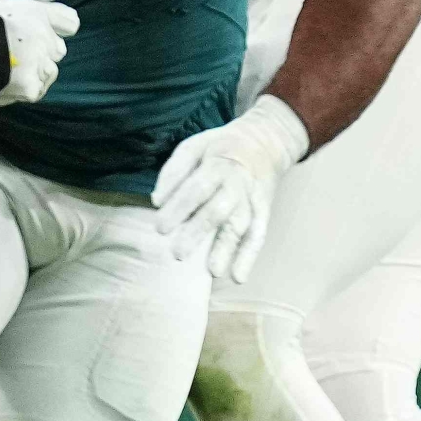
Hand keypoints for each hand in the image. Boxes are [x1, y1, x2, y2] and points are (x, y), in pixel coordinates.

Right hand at [0, 0, 78, 104]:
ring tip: (9, 70)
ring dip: (35, 72)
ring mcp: (40, 65)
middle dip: (42, 53)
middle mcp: (45, 38)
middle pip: (58, 50)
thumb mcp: (5, 5)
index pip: (69, 24)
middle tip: (15, 54)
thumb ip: (36, 12)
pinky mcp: (31, 88)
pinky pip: (37, 89)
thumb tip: (72, 21)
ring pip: (49, 72)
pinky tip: (8, 82)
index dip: (56, 29)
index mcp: (38, 14)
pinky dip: (26, 88)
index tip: (40, 35)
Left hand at [152, 96, 309, 282]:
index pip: (197, 188)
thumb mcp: (193, 146)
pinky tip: (237, 278)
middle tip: (178, 254)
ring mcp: (253, 201)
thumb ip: (174, 172)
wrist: (264, 142)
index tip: (159, 228)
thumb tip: (157, 201)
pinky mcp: (263, 212)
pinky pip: (258, 236)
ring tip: (212, 272)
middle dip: (198, 232)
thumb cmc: (219, 148)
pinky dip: (249, 257)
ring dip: (227, 249)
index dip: (179, 208)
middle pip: (218, 211)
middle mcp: (238, 185)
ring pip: (240, 226)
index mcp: (218, 165)